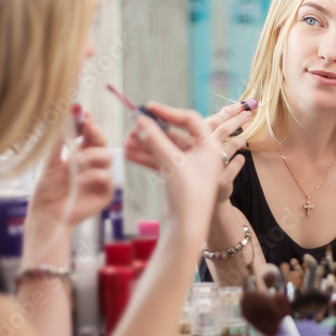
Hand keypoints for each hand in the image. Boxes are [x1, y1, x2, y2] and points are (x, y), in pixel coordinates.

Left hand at [28, 112, 114, 227]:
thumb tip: (63, 118)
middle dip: (95, 131)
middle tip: (87, 124)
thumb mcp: (49, 162)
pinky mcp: (105, 192)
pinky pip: (106, 177)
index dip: (87, 123)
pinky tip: (79, 180)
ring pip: (107, 156)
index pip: (89, 134)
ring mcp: (100, 177)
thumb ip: (58, 142)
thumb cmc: (46, 190)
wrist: (46, 213)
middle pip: (102, 141)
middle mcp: (93, 163)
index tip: (82, 112)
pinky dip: (93, 175)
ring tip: (76, 160)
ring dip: (92, 154)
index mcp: (81, 154)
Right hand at [124, 102, 247, 245]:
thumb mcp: (172, 162)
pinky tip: (129, 153)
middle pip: (174, 134)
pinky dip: (146, 157)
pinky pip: (160, 161)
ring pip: (164, 149)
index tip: (149, 108)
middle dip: (152, 131)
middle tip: (133, 127)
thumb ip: (156, 139)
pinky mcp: (176, 177)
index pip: (189, 120)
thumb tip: (141, 120)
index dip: (168, 112)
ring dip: (145, 144)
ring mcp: (188, 166)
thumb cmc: (189, 194)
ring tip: (126, 142)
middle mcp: (200, 154)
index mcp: (209, 146)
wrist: (187, 227)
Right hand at [203, 102, 254, 203]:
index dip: (225, 113)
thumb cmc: (199, 171)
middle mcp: (200, 153)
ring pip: (229, 148)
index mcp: (192, 142)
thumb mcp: (201, 148)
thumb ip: (214, 130)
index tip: (239, 105)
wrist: (199, 201)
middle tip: (248, 113)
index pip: (210, 123)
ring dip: (238, 141)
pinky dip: (239, 161)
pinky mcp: (221, 181)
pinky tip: (241, 159)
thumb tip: (228, 109)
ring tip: (244, 139)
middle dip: (235, 120)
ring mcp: (211, 168)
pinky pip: (235, 165)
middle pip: (221, 131)